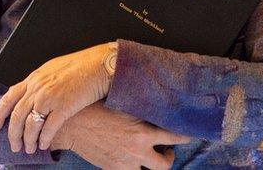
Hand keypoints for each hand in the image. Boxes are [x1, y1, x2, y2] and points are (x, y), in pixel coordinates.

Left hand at [0, 42, 114, 152]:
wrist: (98, 65)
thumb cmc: (78, 66)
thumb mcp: (51, 70)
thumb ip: (37, 83)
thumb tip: (28, 95)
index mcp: (33, 78)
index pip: (8, 98)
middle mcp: (38, 88)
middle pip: (17, 116)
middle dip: (13, 134)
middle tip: (14, 146)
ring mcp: (50, 97)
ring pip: (31, 124)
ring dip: (28, 140)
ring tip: (29, 148)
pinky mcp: (64, 106)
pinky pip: (49, 128)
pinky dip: (44, 139)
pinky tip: (44, 144)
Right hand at [51, 101, 190, 169]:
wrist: (71, 124)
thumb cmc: (96, 108)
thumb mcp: (123, 104)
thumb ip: (142, 107)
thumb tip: (159, 100)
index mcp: (142, 133)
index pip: (175, 137)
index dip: (186, 136)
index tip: (190, 134)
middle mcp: (137, 151)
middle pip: (165, 165)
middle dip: (169, 158)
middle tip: (167, 151)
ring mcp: (125, 163)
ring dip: (150, 165)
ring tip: (149, 157)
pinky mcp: (112, 169)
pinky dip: (132, 167)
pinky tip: (129, 158)